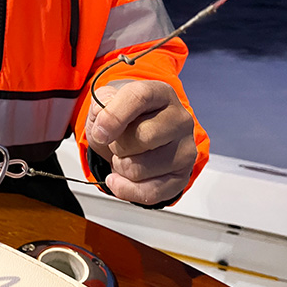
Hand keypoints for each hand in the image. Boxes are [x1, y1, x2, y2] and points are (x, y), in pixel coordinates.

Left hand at [85, 80, 195, 205]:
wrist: (135, 135)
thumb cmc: (123, 118)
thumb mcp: (105, 104)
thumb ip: (101, 105)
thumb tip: (103, 119)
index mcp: (160, 93)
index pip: (139, 97)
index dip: (114, 116)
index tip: (100, 133)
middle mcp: (179, 119)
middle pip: (143, 137)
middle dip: (117, 146)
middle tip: (117, 143)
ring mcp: (185, 149)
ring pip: (140, 169)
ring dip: (120, 167)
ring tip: (125, 157)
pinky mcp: (182, 176)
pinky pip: (150, 192)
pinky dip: (126, 190)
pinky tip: (121, 179)